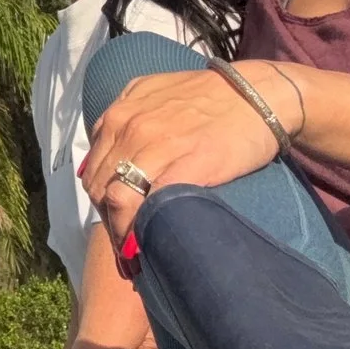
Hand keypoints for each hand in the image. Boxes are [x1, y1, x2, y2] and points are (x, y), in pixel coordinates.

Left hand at [79, 64, 290, 253]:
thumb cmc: (208, 98)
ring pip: (117, 199)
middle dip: (109, 221)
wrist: (257, 95)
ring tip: (136, 253)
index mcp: (119, 115)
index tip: (115, 222)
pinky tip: (152, 245)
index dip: (100, 202)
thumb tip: (104, 157)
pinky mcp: (188, 164)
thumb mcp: (151, 94)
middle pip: (100, 189)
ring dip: (122, 231)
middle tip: (126, 245)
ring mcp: (156, 145)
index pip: (92, 171)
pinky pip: (150, 203)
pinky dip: (144, 229)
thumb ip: (123, 119)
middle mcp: (129, 128)